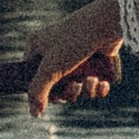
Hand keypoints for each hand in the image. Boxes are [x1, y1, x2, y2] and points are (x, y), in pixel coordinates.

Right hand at [25, 0, 123, 114]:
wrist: (107, 24)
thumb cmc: (73, 41)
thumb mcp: (50, 68)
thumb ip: (39, 91)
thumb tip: (34, 113)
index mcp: (38, 45)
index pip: (32, 74)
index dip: (42, 90)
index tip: (53, 96)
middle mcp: (56, 49)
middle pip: (57, 85)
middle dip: (69, 91)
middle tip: (75, 87)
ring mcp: (77, 54)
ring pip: (77, 85)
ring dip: (86, 89)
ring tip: (92, 81)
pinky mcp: (95, 59)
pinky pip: (93, 82)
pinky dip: (98, 87)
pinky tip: (102, 83)